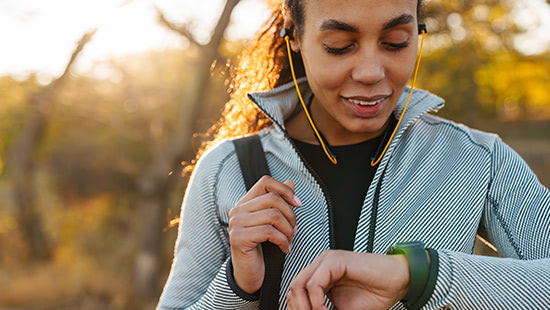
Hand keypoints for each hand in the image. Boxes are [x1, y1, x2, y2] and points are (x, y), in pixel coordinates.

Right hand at [229, 176, 301, 293]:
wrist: (250, 274)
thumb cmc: (262, 248)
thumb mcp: (273, 222)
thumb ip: (280, 202)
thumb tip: (290, 182)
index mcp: (245, 203)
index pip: (266, 182)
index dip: (285, 190)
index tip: (298, 204)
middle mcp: (238, 210)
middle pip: (273, 199)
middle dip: (290, 215)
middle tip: (294, 230)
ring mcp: (236, 223)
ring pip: (273, 215)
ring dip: (288, 230)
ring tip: (290, 240)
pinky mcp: (238, 237)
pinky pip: (269, 231)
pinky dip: (283, 241)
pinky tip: (285, 248)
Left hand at [287, 250, 409, 309]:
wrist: (396, 282)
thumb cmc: (374, 293)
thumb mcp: (342, 309)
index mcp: (320, 275)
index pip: (296, 292)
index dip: (297, 309)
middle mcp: (320, 266)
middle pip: (293, 288)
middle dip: (298, 308)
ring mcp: (325, 261)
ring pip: (299, 285)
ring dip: (305, 306)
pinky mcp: (333, 260)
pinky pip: (314, 283)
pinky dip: (316, 301)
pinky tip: (324, 309)